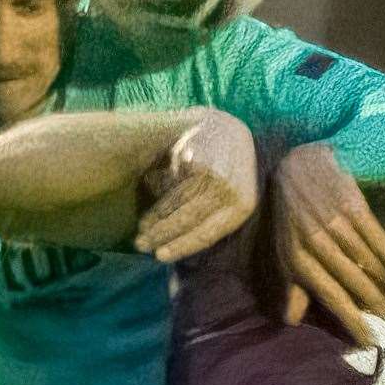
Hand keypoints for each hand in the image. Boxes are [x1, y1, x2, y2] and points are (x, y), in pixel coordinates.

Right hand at [133, 110, 256, 260]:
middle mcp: (229, 189)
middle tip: (141, 245)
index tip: (159, 256)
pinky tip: (147, 200)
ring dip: (155, 217)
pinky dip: (156, 191)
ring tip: (142, 228)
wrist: (227, 128)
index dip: (180, 246)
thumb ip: (212, 216)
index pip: (206, 233)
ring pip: (175, 201)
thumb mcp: (230, 196)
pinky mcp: (194, 154)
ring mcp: (211, 171)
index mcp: (243, 205)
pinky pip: (170, 180)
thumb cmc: (227, 171)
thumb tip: (178, 243)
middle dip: (162, 234)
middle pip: (187, 219)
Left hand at [272, 142, 384, 343]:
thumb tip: (292, 322)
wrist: (300, 166)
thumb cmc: (292, 217)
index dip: (351, 321)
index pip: (330, 297)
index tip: (368, 340)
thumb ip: (292, 288)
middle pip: (353, 282)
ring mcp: (336, 224)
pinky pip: (379, 240)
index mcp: (297, 259)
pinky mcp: (353, 207)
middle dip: (375, 304)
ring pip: (369, 263)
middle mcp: (316, 244)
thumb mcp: (285, 252)